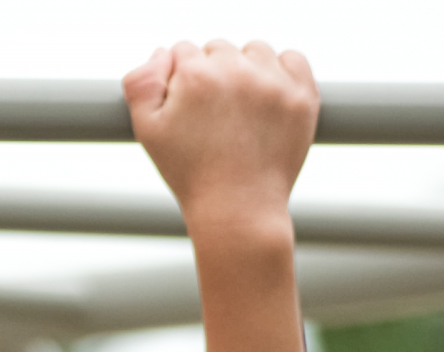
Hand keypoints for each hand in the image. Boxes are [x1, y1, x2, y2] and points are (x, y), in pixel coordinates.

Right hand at [123, 41, 317, 239]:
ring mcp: (274, 82)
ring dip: (246, 69)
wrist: (238, 211)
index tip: (187, 111)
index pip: (183, 51)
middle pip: (218, 49)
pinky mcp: (302, 95)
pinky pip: (293, 59)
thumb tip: (163, 53)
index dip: (180, 82)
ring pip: (254, 51)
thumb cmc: (190, 174)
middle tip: (213, 118)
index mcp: (196, 75)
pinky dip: (282, 72)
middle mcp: (237, 71)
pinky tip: (267, 99)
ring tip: (239, 111)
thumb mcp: (147, 131)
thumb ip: (141, 83)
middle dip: (212, 74)